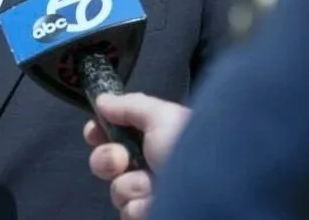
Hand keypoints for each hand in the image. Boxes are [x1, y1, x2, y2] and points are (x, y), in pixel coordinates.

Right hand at [84, 93, 190, 219]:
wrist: (214, 193)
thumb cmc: (191, 148)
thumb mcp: (162, 116)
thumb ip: (130, 105)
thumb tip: (102, 100)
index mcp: (158, 137)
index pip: (118, 133)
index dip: (100, 132)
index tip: (93, 132)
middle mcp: (154, 164)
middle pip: (108, 161)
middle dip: (108, 158)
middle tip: (122, 159)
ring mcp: (153, 193)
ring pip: (117, 188)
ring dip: (131, 185)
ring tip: (153, 186)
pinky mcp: (151, 215)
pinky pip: (128, 212)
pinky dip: (140, 207)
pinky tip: (156, 203)